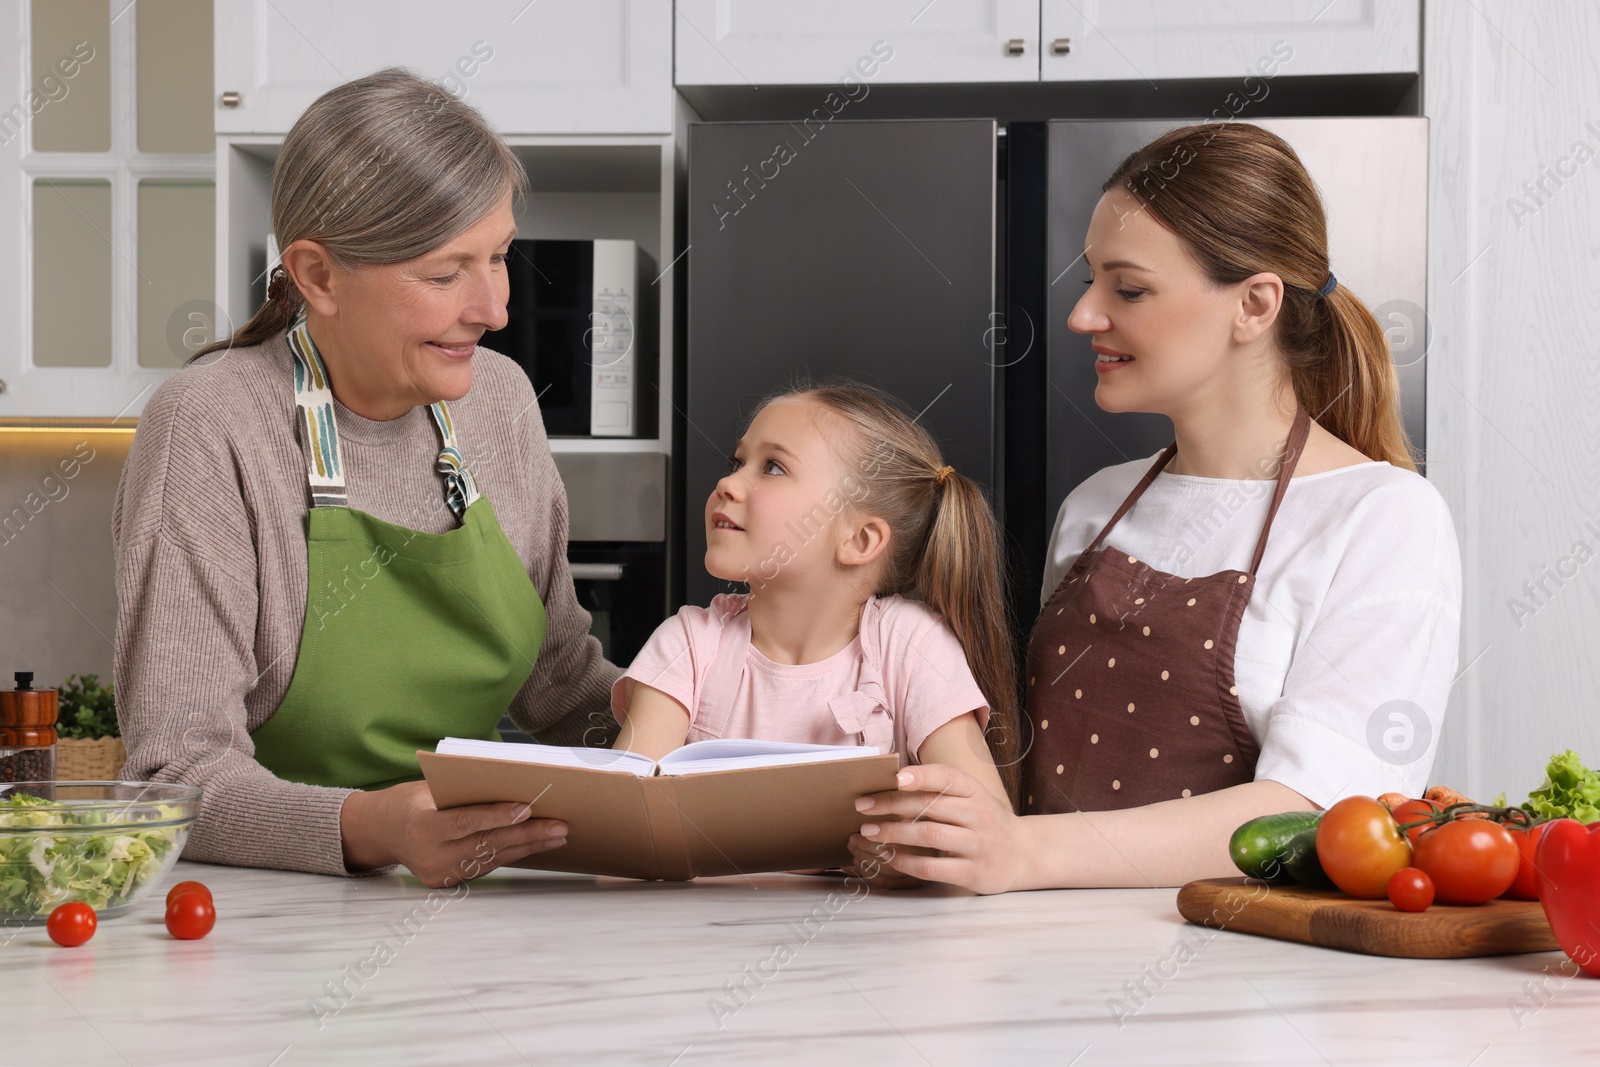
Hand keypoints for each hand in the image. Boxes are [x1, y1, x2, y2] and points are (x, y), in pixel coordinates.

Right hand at [340, 781, 567, 887]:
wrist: (381, 831)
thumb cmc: (410, 801)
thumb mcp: (428, 789)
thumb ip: (463, 793)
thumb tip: (512, 787)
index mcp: (422, 827)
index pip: (466, 822)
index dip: (498, 817)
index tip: (528, 810)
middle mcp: (430, 856)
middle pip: (486, 845)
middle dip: (527, 835)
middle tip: (559, 827)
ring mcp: (439, 874)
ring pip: (491, 859)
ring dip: (528, 847)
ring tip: (556, 836)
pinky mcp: (447, 883)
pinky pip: (485, 866)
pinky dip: (512, 854)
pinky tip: (534, 845)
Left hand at [854, 765, 1030, 894]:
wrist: (1022, 855)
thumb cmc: (985, 822)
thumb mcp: (971, 798)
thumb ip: (940, 790)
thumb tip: (891, 781)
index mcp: (975, 791)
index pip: (945, 777)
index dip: (919, 776)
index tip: (891, 777)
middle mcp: (979, 815)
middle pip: (929, 806)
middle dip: (891, 804)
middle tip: (862, 806)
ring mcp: (978, 845)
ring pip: (929, 835)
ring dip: (894, 832)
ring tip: (868, 831)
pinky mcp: (973, 872)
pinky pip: (933, 868)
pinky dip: (907, 862)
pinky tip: (889, 857)